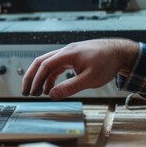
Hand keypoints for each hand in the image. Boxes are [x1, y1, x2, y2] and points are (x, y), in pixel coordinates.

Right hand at [21, 38, 138, 99]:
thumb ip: (70, 87)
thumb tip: (53, 95)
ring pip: (47, 64)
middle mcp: (65, 51)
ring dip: (41, 78)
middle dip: (31, 77)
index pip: (45, 65)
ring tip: (37, 93)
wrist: (119, 52)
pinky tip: (51, 88)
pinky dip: (50, 77)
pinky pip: (56, 66)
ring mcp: (68, 54)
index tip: (31, 92)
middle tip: (26, 91)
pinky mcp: (73, 57)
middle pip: (41, 62)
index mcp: (68, 54)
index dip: (36, 79)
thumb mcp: (90, 79)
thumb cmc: (107, 62)